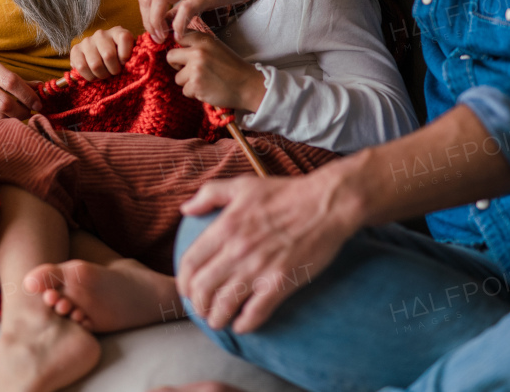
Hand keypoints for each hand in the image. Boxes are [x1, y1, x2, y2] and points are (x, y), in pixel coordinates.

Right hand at [0, 48, 39, 136]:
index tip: (38, 103)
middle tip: (28, 114)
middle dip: (22, 112)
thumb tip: (39, 86)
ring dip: (11, 123)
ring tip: (16, 121)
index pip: (12, 82)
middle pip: (5, 104)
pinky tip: (1, 128)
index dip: (29, 95)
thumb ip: (12, 77)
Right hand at [70, 26, 134, 80]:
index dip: (126, 55)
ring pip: (95, 64)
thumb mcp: (130, 55)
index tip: (125, 63)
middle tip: (113, 72)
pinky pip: (81, 67)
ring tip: (104, 74)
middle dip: (113, 70)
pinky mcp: (75, 50)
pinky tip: (94, 75)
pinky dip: (89, 76)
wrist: (99, 59)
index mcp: (118, 32)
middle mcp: (102, 34)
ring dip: (101, 75)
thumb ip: (133, 57)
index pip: (124, 38)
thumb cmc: (118, 59)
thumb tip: (134, 64)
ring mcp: (87, 41)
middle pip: (108, 55)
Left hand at [165, 32, 265, 110]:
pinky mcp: (195, 85)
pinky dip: (195, 93)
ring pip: (177, 78)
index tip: (186, 56)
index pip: (179, 37)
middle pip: (170, 57)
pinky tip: (208, 90)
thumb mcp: (216, 48)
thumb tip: (176, 46)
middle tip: (190, 71)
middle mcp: (198, 51)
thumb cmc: (232, 68)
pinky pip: (185, 91)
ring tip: (205, 82)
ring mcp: (195, 68)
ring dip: (188, 83)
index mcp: (204, 39)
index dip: (180, 49)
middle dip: (177, 66)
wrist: (248, 85)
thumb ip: (198, 45)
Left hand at [176, 163, 362, 333]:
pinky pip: (255, 313)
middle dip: (197, 305)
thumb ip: (209, 194)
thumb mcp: (242, 185)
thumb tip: (185, 208)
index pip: (190, 263)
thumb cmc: (285, 193)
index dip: (183, 282)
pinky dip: (244, 324)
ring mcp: (259, 268)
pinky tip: (242, 325)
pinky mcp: (281, 282)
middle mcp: (237, 250)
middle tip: (202, 309)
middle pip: (202, 288)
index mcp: (225, 227)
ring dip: (216, 318)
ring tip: (218, 321)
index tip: (187, 290)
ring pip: (224, 305)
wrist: (326, 203)